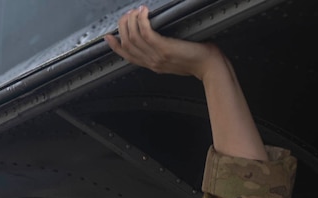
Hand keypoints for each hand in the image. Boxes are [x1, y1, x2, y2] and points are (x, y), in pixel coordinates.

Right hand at [104, 5, 220, 78]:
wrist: (209, 66)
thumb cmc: (196, 60)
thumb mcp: (174, 58)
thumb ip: (161, 52)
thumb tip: (154, 39)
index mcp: (152, 65)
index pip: (127, 57)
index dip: (115, 46)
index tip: (108, 37)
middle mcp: (152, 62)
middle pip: (127, 44)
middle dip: (123, 27)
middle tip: (127, 15)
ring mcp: (157, 56)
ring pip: (133, 37)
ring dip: (132, 21)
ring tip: (136, 11)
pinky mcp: (164, 48)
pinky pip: (146, 32)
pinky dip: (142, 20)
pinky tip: (144, 12)